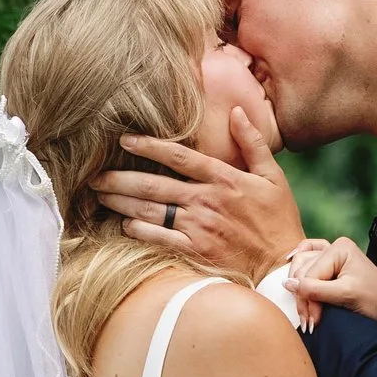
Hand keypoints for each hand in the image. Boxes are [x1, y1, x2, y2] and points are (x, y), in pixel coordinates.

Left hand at [90, 106, 306, 280]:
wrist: (281, 265)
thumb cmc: (278, 220)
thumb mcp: (273, 176)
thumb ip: (253, 142)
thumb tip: (236, 112)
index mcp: (224, 179)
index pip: (179, 156)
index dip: (149, 146)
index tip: (124, 141)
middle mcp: (206, 201)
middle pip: (153, 184)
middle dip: (119, 178)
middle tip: (94, 174)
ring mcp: (198, 227)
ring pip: (149, 210)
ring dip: (120, 201)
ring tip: (99, 195)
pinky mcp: (194, 251)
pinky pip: (157, 238)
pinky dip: (137, 230)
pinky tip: (123, 223)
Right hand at [286, 237, 376, 343]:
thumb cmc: (375, 301)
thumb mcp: (344, 295)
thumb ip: (316, 290)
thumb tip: (287, 284)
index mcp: (340, 248)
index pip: (309, 273)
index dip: (307, 298)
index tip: (312, 321)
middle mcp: (334, 247)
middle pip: (303, 270)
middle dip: (304, 297)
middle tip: (309, 321)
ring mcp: (333, 254)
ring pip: (302, 267)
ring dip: (301, 290)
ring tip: (307, 313)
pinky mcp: (332, 264)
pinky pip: (308, 257)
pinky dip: (300, 264)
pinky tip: (292, 267)